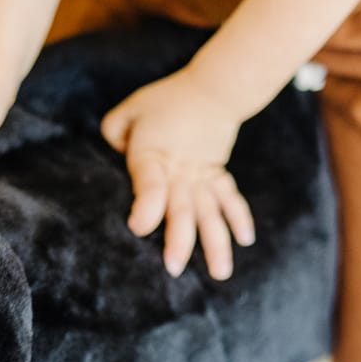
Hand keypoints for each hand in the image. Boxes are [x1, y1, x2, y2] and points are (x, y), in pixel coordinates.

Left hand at [100, 66, 254, 279]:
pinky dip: (240, 218)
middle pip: (182, 207)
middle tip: (174, 268)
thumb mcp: (130, 109)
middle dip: (179, 240)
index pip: (150, 184)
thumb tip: (114, 152)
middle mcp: (180, 170)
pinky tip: (245, 241)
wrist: (213, 87)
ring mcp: (203, 174)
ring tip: (221, 273)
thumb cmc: (165, 99)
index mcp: (153, 155)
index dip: (145, 207)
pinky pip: (230, 198)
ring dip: (217, 243)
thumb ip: (114, 130)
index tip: (138, 228)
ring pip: (211, 212)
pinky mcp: (218, 174)